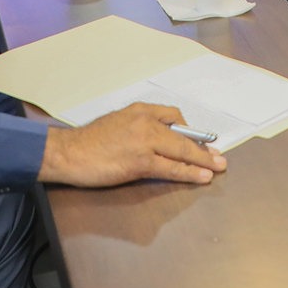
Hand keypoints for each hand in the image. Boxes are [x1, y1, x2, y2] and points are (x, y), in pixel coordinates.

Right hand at [38, 103, 226, 187]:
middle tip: (218, 155)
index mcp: (138, 110)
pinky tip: (201, 176)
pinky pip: (172, 167)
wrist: (69, 152)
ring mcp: (144, 141)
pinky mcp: (141, 161)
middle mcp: (145, 121)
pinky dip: (190, 172)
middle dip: (203, 147)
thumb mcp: (116, 123)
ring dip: (203, 161)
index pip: (172, 115)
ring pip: (182, 151)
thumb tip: (156, 141)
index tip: (197, 140)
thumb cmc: (87, 142)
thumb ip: (137, 128)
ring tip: (218, 167)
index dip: (189, 130)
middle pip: (182, 134)